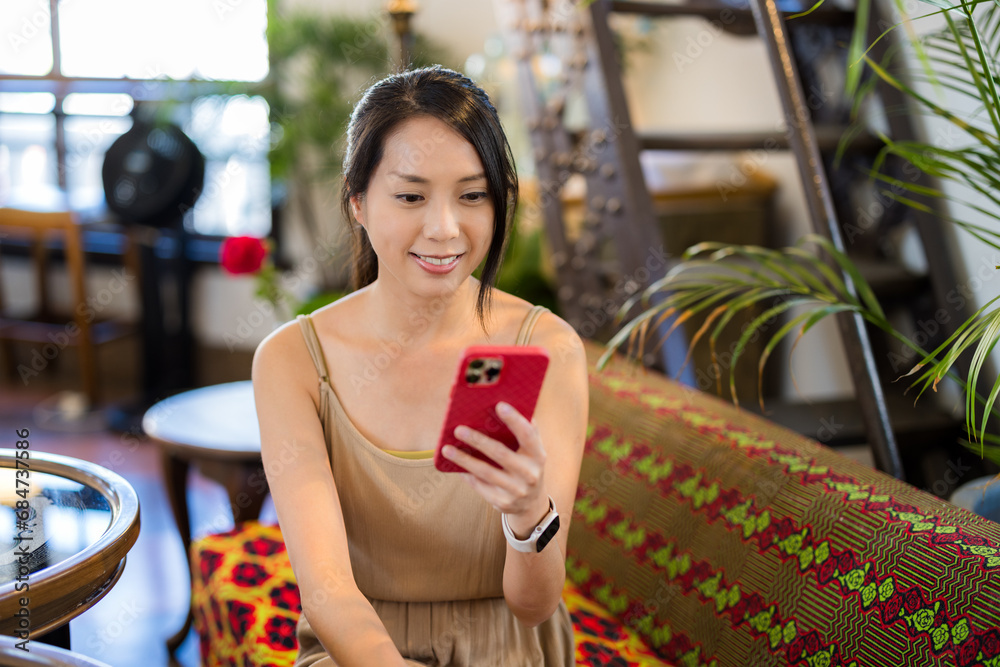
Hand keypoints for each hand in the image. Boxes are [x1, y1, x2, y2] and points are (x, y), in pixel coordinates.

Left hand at [441, 401, 549, 536]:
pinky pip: (479, 485)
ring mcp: (516, 490)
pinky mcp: (502, 502)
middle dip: (478, 441)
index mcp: (538, 455)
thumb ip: (523, 430)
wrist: (531, 503)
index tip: (499, 405)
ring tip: (446, 449)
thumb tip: (502, 403)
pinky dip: (466, 473)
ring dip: (464, 459)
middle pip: (501, 454)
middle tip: (458, 429)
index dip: (515, 420)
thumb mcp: (532, 450)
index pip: (528, 434)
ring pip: (485, 472)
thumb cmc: (526, 465)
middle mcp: (530, 474)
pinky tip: (454, 464)